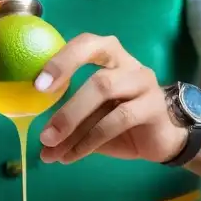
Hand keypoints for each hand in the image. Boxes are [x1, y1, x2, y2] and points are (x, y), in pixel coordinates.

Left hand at [36, 33, 187, 164]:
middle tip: (43, 129)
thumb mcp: (91, 119)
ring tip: (51, 146)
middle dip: (67, 104)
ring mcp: (143, 83)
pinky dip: (90, 141)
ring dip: (73, 122)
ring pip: (105, 93)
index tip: (37, 85)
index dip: (62, 60)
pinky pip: (118, 121)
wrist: (163, 138)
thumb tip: (42, 144)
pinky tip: (72, 156)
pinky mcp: (153, 107)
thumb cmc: (121, 120)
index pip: (86, 44)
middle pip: (97, 74)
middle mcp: (128, 64)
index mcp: (109, 56)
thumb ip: (69, 123)